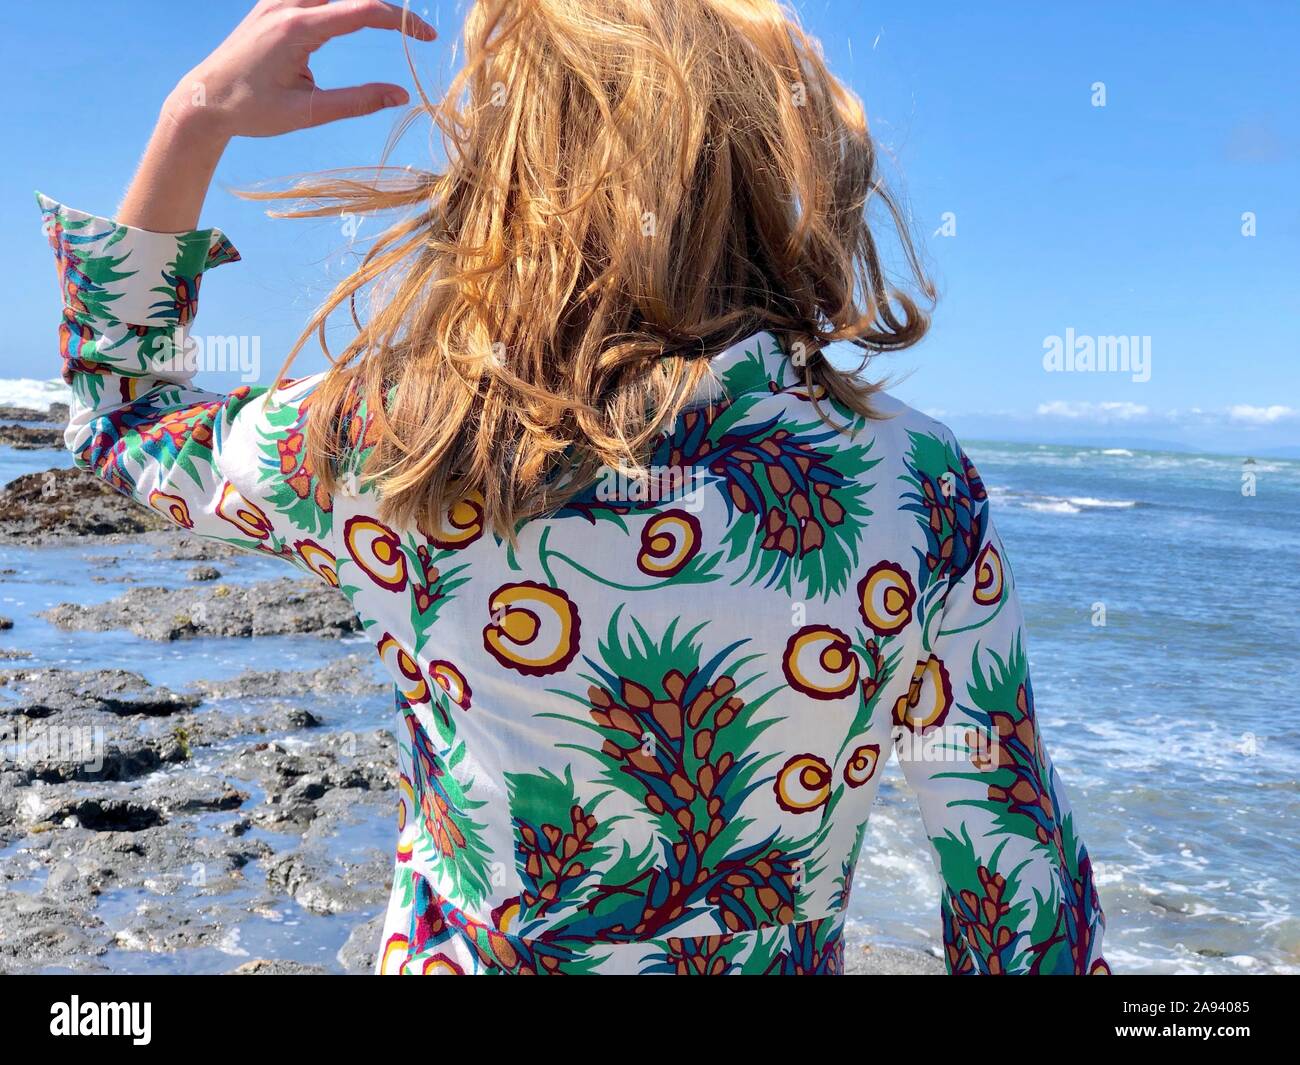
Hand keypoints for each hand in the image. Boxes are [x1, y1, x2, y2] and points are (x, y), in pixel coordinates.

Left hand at [166, 0, 435, 137]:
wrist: (204, 99)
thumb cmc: (252, 110)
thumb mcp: (308, 112)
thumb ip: (357, 102)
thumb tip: (401, 96)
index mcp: (297, 28)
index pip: (363, 10)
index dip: (402, 21)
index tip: (427, 38)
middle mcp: (287, 3)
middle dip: (389, 5)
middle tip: (417, 29)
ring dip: (364, 1)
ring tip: (393, 19)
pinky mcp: (273, 3)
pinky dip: (341, 0)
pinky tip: (357, 10)